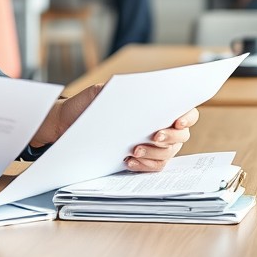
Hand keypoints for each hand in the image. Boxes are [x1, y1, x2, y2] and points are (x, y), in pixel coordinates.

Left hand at [30, 88, 197, 172]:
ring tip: (134, 150)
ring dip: (155, 153)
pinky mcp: (142, 160)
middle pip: (182, 136)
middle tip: (154, 136)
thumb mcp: (99, 92)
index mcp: (157, 105)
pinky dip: (144, 166)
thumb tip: (135, 89)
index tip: (177, 120)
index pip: (186, 111)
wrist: (69, 122)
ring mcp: (153, 145)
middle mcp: (161, 125)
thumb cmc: (88, 104)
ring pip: (168, 153)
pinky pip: (154, 167)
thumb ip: (117, 89)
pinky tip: (129, 162)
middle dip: (170, 137)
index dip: (188, 116)